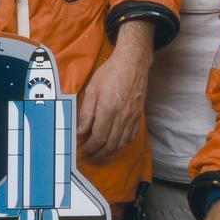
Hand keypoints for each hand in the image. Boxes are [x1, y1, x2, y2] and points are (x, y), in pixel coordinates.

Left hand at [78, 20, 153, 160]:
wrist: (132, 63)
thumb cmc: (110, 73)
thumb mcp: (92, 89)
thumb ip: (86, 112)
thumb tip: (81, 131)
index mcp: (108, 110)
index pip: (99, 137)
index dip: (90, 148)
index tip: (83, 151)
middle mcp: (122, 117)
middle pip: (110, 144)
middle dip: (98, 153)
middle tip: (89, 155)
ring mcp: (132, 117)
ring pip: (121, 143)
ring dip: (110, 152)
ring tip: (100, 153)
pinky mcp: (138, 115)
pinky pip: (131, 136)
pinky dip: (122, 145)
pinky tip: (116, 145)